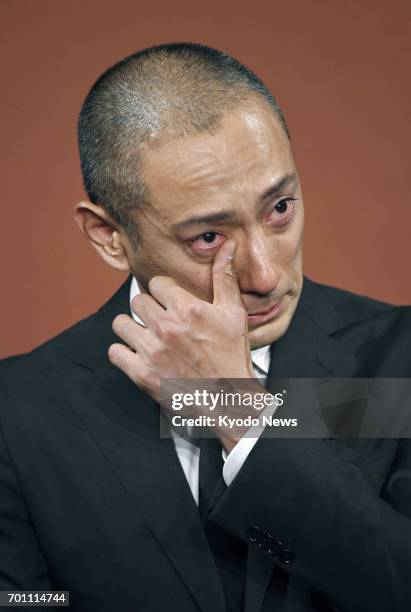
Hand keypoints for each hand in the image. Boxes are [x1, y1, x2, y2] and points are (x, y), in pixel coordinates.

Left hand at [108, 240, 255, 406]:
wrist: (227, 400)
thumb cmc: (232, 355)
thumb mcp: (233, 314)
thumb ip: (224, 278)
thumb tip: (226, 245)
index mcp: (187, 309)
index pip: (156, 283)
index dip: (164, 292)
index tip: (171, 302)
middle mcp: (167, 327)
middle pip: (137, 300)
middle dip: (148, 308)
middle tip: (160, 321)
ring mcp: (151, 351)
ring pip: (121, 323)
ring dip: (131, 327)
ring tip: (146, 335)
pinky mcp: (141, 373)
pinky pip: (115, 351)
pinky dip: (123, 352)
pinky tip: (138, 354)